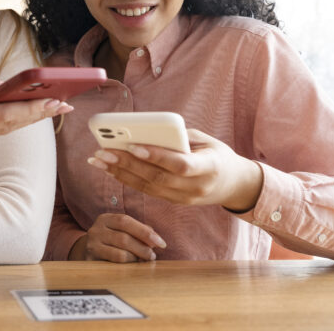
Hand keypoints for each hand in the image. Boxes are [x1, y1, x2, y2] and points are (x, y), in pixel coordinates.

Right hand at [0, 69, 72, 146]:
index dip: (32, 109)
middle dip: (38, 115)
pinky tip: (23, 114)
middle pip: (9, 126)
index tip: (54, 101)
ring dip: (28, 120)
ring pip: (2, 131)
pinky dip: (10, 123)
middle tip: (64, 105)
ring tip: (50, 108)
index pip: (5, 115)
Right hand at [68, 213, 166, 262]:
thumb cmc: (110, 240)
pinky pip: (113, 264)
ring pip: (120, 253)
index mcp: (106, 219)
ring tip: (143, 260)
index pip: (126, 221)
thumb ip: (138, 231)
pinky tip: (132, 265)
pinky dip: (127, 265)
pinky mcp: (91, 260)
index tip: (161, 243)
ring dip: (136, 258)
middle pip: (124, 238)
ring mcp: (92, 245)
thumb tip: (156, 239)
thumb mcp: (121, 231)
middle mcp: (96, 230)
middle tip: (153, 256)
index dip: (145, 232)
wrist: (85, 252)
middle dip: (143, 248)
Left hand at [87, 129, 263, 211]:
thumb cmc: (218, 155)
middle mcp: (196, 187)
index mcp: (209, 167)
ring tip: (98, 160)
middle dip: (127, 164)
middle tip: (103, 151)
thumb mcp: (207, 141)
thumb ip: (180, 137)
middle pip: (157, 178)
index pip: (179, 164)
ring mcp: (185, 198)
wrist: (234, 185)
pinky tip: (110, 169)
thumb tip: (147, 131)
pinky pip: (148, 191)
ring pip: (148, 187)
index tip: (133, 145)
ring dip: (120, 173)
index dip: (156, 156)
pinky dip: (127, 179)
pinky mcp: (175, 202)